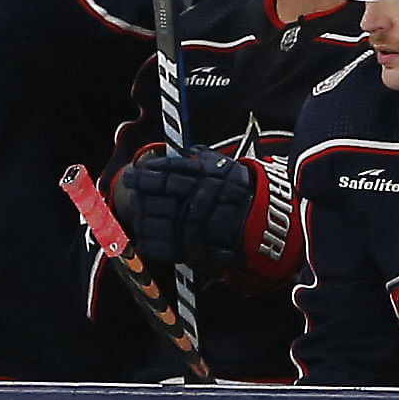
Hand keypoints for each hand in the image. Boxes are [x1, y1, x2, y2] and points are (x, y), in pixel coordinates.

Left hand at [119, 150, 259, 271]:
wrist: (266, 226)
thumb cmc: (246, 194)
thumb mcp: (228, 167)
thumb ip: (205, 158)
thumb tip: (188, 150)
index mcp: (202, 178)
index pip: (164, 173)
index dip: (144, 174)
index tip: (132, 175)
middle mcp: (194, 200)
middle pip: (154, 196)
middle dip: (140, 195)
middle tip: (134, 192)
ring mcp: (191, 226)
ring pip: (152, 221)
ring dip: (142, 218)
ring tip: (141, 214)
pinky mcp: (190, 248)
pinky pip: (159, 246)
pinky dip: (148, 241)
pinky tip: (144, 236)